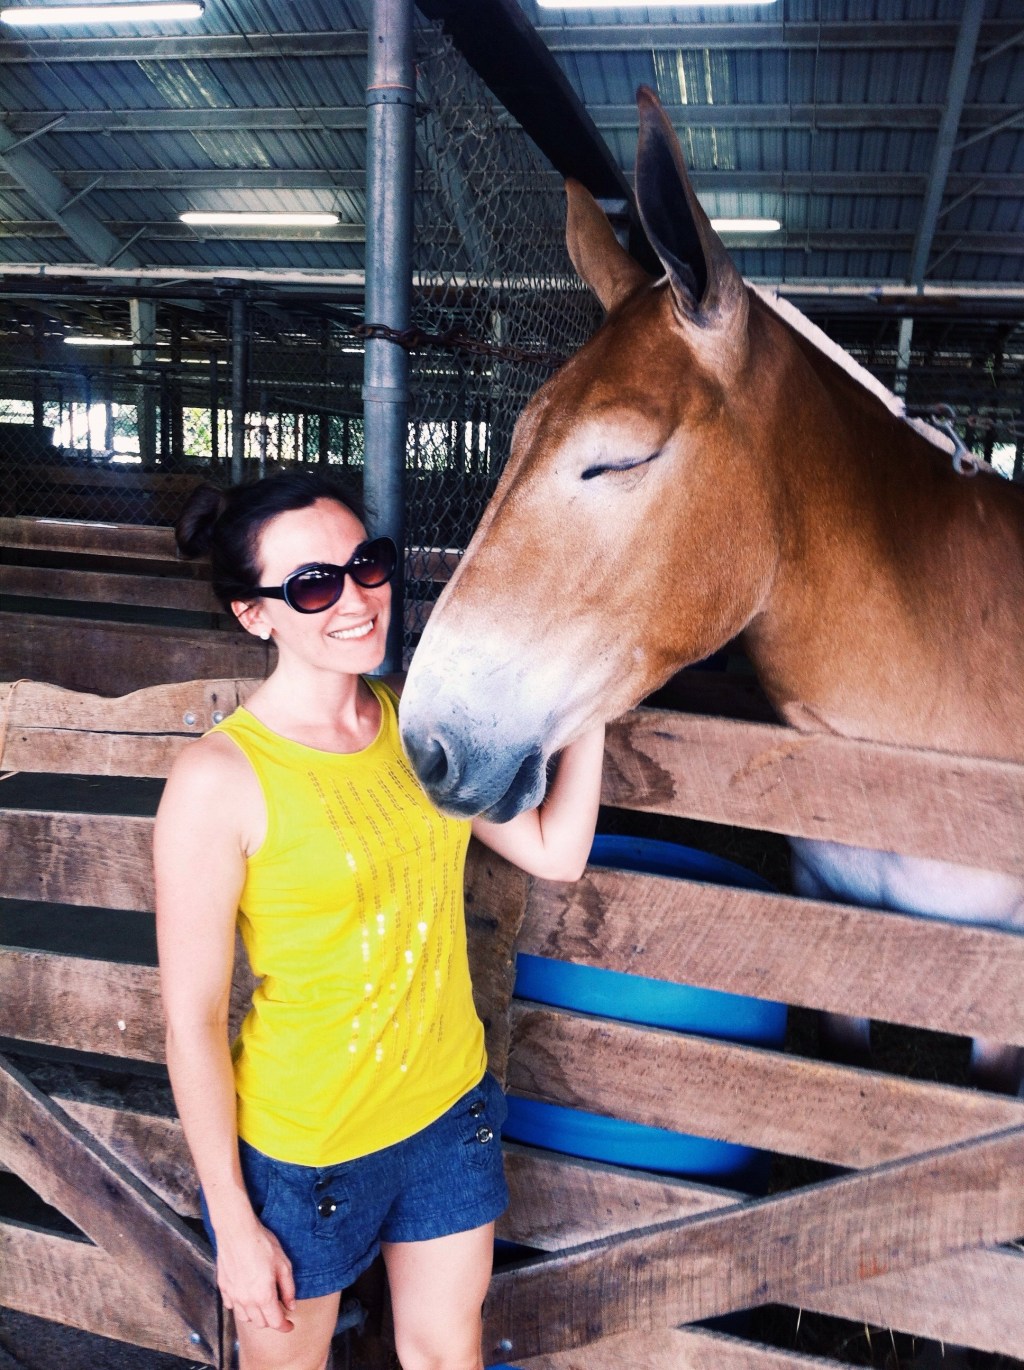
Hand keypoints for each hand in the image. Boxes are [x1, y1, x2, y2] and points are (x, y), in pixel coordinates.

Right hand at [215, 1216, 295, 1332]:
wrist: (237, 1232)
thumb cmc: (261, 1244)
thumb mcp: (283, 1264)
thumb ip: (288, 1288)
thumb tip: (291, 1305)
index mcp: (263, 1296)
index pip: (275, 1322)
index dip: (285, 1326)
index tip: (290, 1325)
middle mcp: (246, 1301)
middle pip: (260, 1323)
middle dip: (272, 1320)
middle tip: (279, 1309)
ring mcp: (233, 1295)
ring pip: (245, 1317)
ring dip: (256, 1315)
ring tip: (263, 1303)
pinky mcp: (224, 1288)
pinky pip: (232, 1306)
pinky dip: (241, 1307)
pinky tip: (247, 1297)